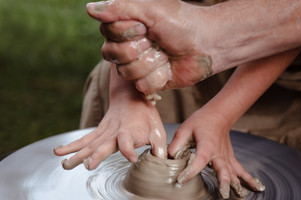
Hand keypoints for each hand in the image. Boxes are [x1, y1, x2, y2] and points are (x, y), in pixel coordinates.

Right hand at [54, 64, 166, 169]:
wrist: (131, 94)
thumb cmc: (146, 115)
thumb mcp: (158, 128)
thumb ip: (158, 145)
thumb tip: (161, 161)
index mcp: (130, 130)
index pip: (128, 141)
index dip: (130, 149)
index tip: (132, 158)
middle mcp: (114, 131)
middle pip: (103, 144)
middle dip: (95, 155)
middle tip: (86, 165)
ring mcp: (104, 131)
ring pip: (89, 143)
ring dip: (76, 153)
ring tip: (64, 164)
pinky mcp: (98, 131)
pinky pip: (84, 139)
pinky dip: (72, 145)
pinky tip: (58, 152)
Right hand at [86, 0, 214, 93]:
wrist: (207, 44)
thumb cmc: (181, 23)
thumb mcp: (150, 9)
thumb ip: (120, 8)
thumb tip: (89, 9)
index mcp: (126, 26)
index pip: (107, 33)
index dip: (125, 32)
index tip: (145, 27)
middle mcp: (129, 46)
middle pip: (111, 55)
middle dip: (136, 49)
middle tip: (155, 41)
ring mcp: (139, 65)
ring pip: (126, 73)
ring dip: (150, 63)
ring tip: (164, 55)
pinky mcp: (150, 82)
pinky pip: (142, 86)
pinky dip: (159, 77)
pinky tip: (168, 69)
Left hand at [168, 108, 264, 198]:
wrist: (218, 115)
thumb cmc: (200, 122)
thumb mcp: (184, 129)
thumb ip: (176, 144)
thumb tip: (169, 159)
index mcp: (207, 145)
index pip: (200, 160)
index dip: (191, 171)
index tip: (181, 180)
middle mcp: (219, 153)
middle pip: (223, 169)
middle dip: (224, 182)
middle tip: (224, 194)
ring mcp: (227, 157)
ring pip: (234, 172)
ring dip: (239, 184)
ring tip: (242, 196)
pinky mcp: (230, 159)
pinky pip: (240, 170)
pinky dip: (249, 179)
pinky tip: (257, 188)